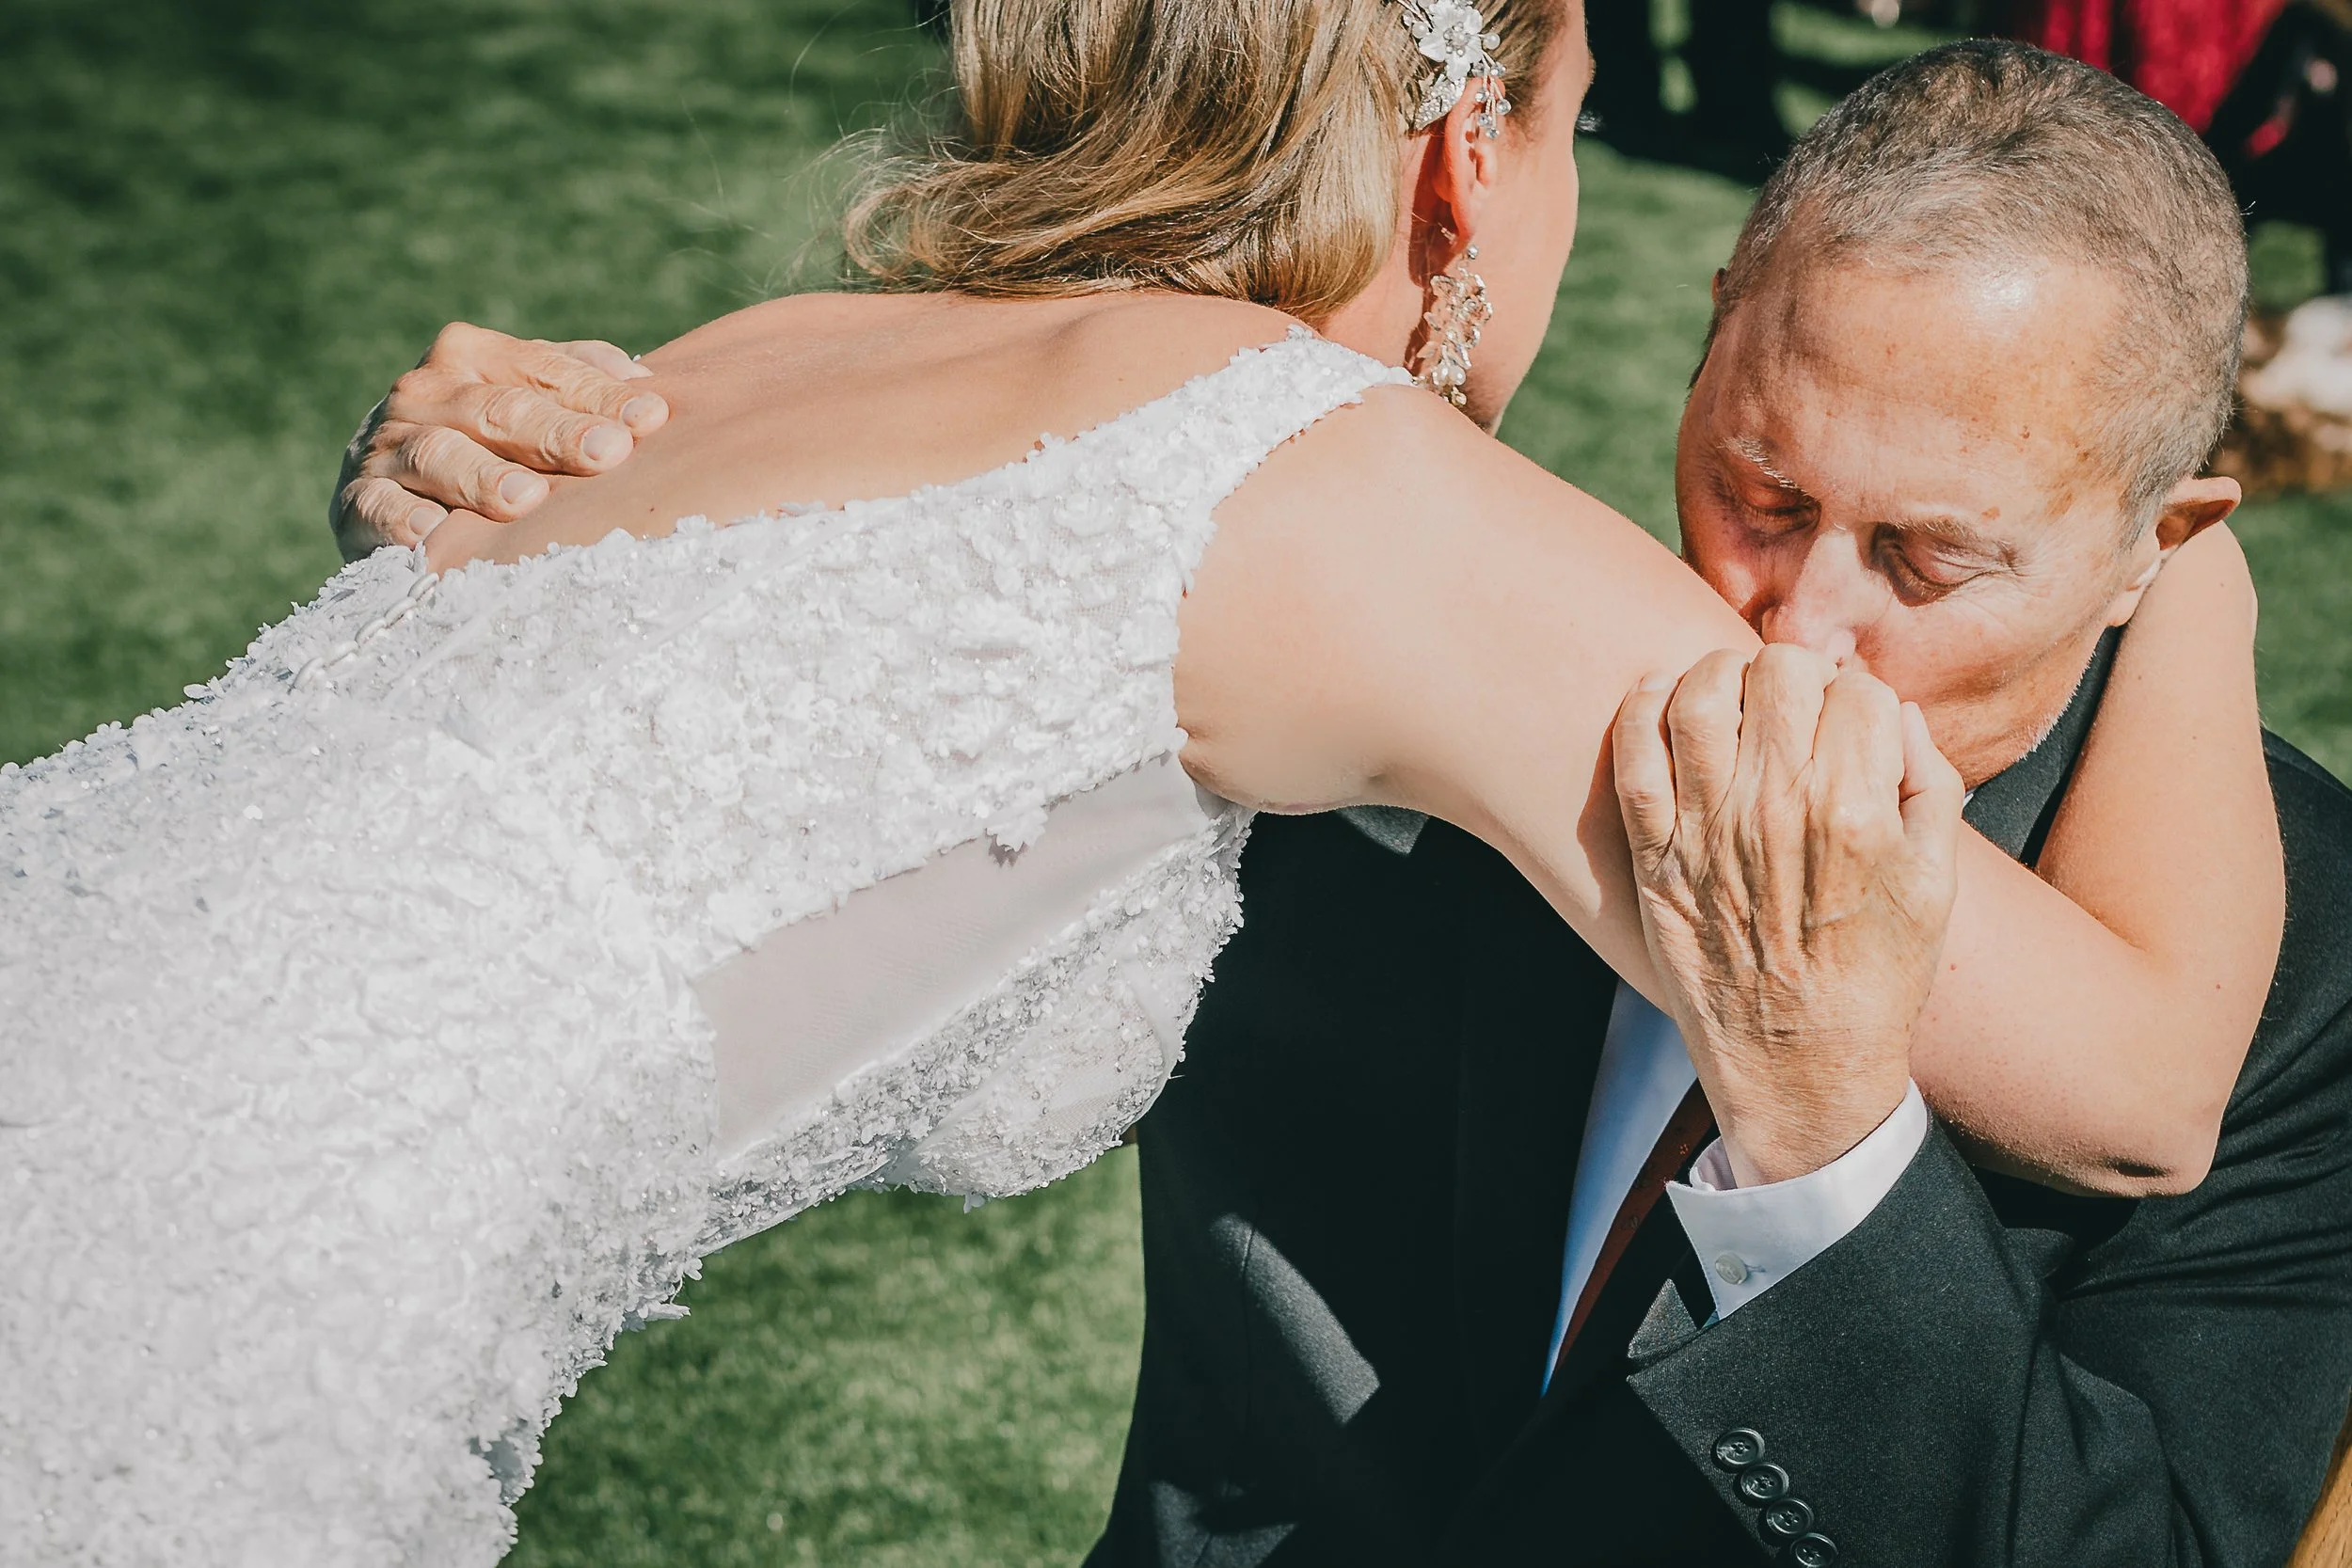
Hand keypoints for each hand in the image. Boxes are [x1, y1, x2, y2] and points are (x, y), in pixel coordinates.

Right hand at [330, 323, 669, 558]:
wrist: (385, 481)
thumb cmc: (484, 440)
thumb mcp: (528, 397)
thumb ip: (580, 379)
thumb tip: (646, 383)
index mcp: (472, 355)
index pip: (544, 373)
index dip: (599, 396)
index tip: (651, 420)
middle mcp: (425, 393)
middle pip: (499, 410)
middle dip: (555, 433)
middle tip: (607, 454)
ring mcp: (386, 447)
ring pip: (438, 456)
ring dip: (481, 478)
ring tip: (525, 499)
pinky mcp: (356, 503)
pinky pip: (378, 509)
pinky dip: (401, 521)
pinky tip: (432, 536)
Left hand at [1613, 646, 1963, 1185]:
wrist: (1798, 1064)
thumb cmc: (1876, 977)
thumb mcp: (1934, 885)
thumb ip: (1929, 785)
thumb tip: (1897, 710)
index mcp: (1855, 812)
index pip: (1856, 690)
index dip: (1859, 694)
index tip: (1852, 717)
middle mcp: (1775, 810)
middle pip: (1778, 673)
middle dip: (1796, 674)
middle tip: (1795, 703)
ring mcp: (1706, 828)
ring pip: (1700, 693)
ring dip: (1722, 677)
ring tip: (1736, 696)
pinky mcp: (1654, 854)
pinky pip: (1633, 750)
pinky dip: (1645, 706)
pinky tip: (1666, 701)